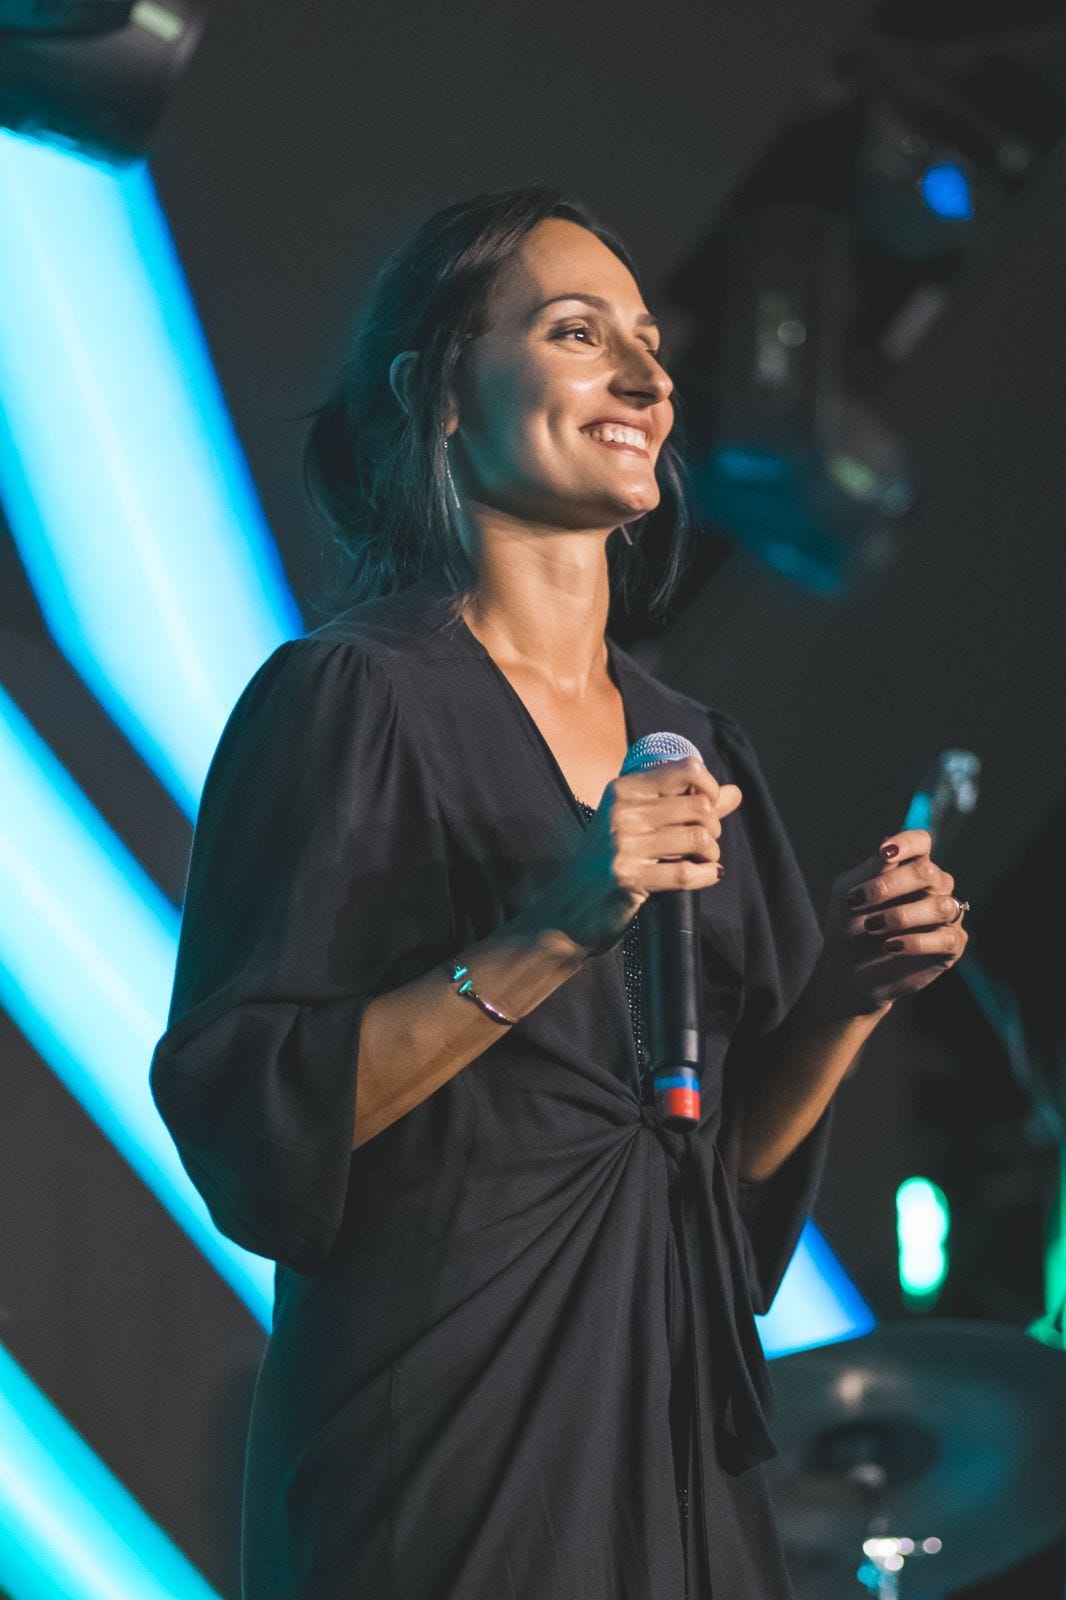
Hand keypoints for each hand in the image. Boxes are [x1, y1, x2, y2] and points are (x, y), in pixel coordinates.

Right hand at [535, 756, 741, 956]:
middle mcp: (621, 811)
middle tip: (706, 843)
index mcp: (623, 789)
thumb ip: (687, 805)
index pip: (685, 769)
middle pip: (698, 805)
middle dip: (714, 827)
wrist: (569, 909)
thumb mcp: (641, 825)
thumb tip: (734, 792)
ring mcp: (623, 844)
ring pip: (697, 837)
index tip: (710, 809)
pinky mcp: (628, 877)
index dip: (710, 788)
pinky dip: (706, 875)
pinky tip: (708, 876)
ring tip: (705, 861)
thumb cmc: (610, 862)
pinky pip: (686, 872)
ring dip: (712, 853)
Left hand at [817, 828, 968, 1016]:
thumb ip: (871, 870)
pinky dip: (916, 941)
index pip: (921, 843)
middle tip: (858, 903)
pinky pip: (946, 938)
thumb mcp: (850, 892)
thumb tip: (888, 845)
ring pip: (941, 906)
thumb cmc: (850, 925)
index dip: (907, 843)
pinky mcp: (952, 945)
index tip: (885, 853)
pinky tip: (891, 946)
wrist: (848, 970)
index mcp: (910, 867)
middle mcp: (934, 887)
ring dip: (902, 916)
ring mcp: (946, 915)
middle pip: (927, 873)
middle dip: (890, 886)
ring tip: (872, 928)